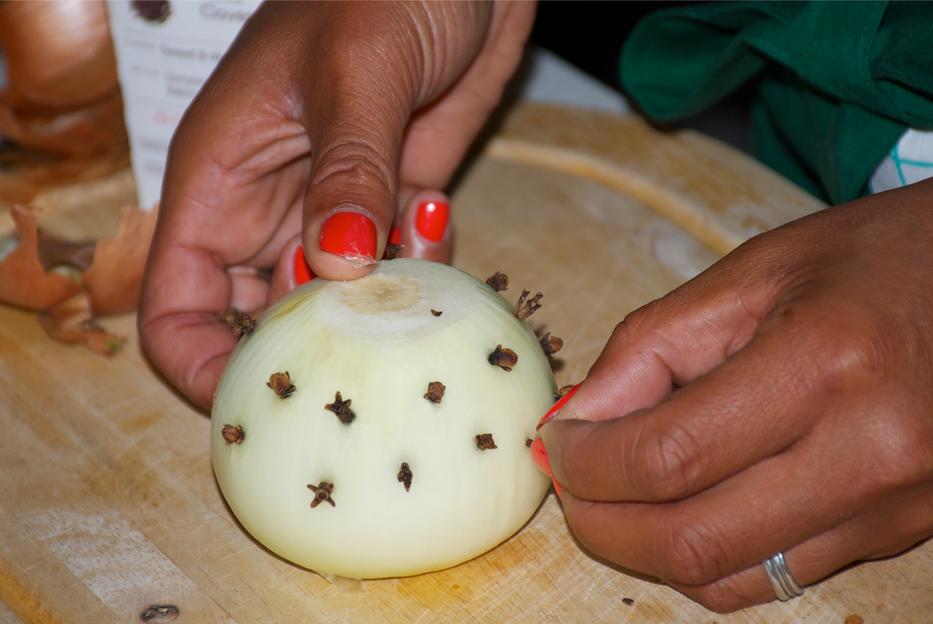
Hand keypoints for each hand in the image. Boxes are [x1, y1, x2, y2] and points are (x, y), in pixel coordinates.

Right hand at [138, 1, 535, 407]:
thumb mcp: (356, 71)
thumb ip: (346, 173)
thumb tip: (334, 270)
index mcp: (220, 179)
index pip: (176, 303)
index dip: (201, 364)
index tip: (263, 395)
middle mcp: (269, 208)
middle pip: (255, 323)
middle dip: (305, 349)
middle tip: (365, 348)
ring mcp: (334, 211)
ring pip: (335, 306)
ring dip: (375, 309)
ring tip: (410, 256)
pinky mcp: (393, 204)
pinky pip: (397, 271)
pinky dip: (420, 269)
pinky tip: (436, 212)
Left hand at [537, 179, 932, 611]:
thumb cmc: (871, 260)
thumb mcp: (754, 271)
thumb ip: (653, 345)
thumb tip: (578, 421)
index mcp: (828, 364)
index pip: (668, 456)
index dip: (588, 462)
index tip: (559, 444)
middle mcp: (871, 453)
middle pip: (691, 539)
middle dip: (601, 524)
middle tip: (572, 482)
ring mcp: (896, 508)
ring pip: (728, 577)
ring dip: (646, 548)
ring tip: (618, 495)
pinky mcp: (903, 534)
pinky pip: (775, 577)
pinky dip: (707, 554)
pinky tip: (683, 506)